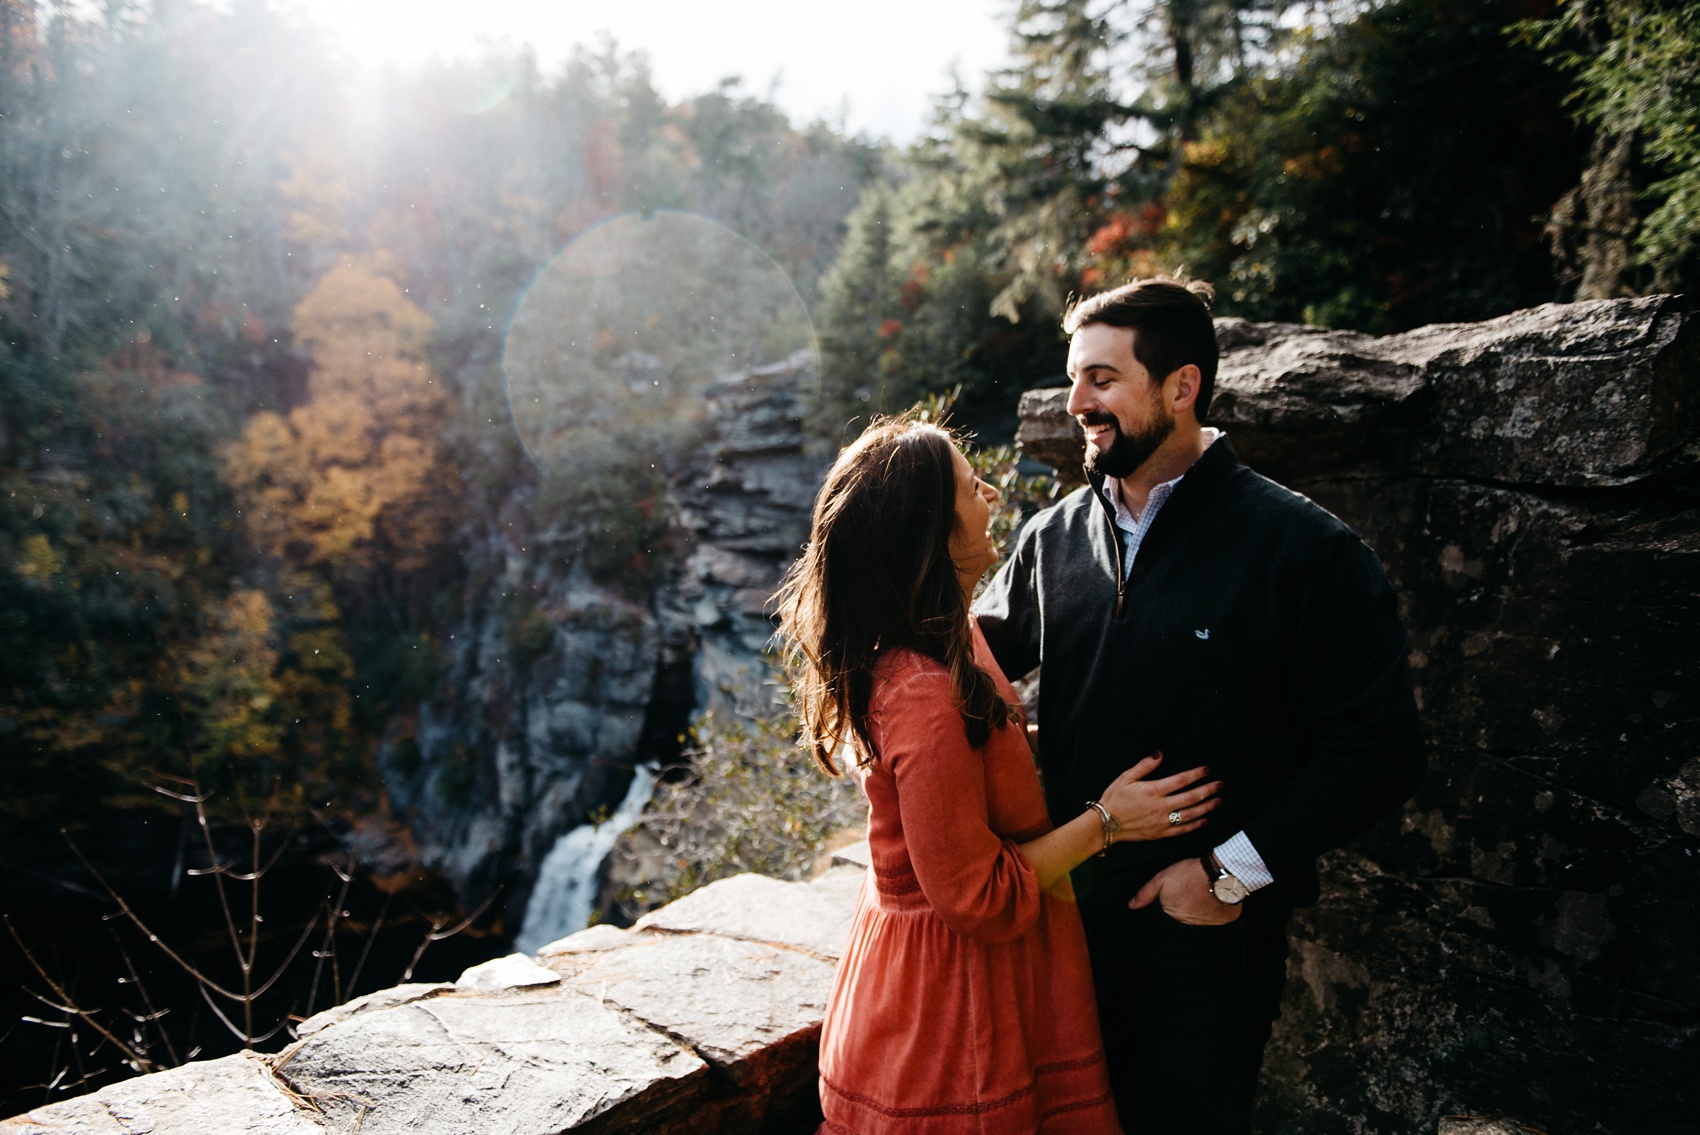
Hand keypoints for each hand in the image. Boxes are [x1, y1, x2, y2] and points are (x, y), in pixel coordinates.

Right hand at [1096, 753, 1221, 842]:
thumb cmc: (1114, 798)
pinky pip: (1182, 830)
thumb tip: (1160, 754)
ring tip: (1218, 801)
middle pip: (1191, 797)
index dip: (1196, 774)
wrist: (1105, 824)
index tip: (1207, 770)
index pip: (1181, 780)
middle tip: (1220, 785)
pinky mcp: (1161, 834)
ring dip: (1206, 807)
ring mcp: (1162, 822)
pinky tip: (1205, 820)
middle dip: (1208, 790)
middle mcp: (1161, 807)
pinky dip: (1195, 825)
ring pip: (1190, 814)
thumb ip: (1144, 766)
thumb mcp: (1125, 777)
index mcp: (1153, 790)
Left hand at [1129, 857, 1241, 924]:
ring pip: (1197, 923)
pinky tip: (1211, 902)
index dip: (1168, 909)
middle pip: (1181, 922)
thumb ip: (1146, 893)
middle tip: (1188, 897)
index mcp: (1172, 916)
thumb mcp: (1162, 879)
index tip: (1176, 898)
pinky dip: (1212, 914)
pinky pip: (1214, 922)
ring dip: (1196, 915)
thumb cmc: (1188, 874)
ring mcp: (1206, 926)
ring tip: (1199, 898)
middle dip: (1182, 912)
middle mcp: (1188, 925)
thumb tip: (1131, 906)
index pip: (1166, 919)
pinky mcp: (1221, 922)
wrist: (1218, 871)